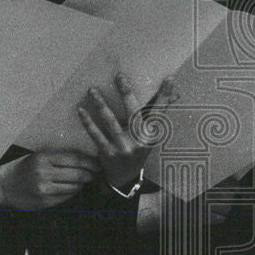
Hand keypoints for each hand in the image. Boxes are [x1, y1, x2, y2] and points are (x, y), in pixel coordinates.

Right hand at [0, 150, 99, 209]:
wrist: (4, 186)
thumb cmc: (23, 169)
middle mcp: (44, 173)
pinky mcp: (44, 202)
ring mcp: (44, 189)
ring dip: (82, 184)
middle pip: (78, 174)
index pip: (75, 159)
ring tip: (85, 181)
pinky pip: (66, 197)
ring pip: (74, 187)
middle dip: (90, 174)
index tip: (97, 164)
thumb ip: (58, 158)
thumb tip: (84, 160)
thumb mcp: (38, 157)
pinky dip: (72, 192)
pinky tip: (73, 189)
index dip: (90, 162)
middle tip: (96, 174)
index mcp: (43, 157)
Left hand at [77, 72, 177, 188]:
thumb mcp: (148, 136)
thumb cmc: (137, 150)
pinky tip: (81, 110)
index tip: (168, 78)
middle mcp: (140, 142)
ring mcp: (123, 148)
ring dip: (101, 104)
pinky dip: (88, 122)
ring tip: (92, 90)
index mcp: (151, 135)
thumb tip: (173, 94)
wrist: (123, 177)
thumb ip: (155, 115)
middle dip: (126, 93)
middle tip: (119, 76)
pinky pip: (96, 134)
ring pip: (111, 122)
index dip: (164, 96)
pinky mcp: (107, 153)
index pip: (159, 112)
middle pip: (134, 113)